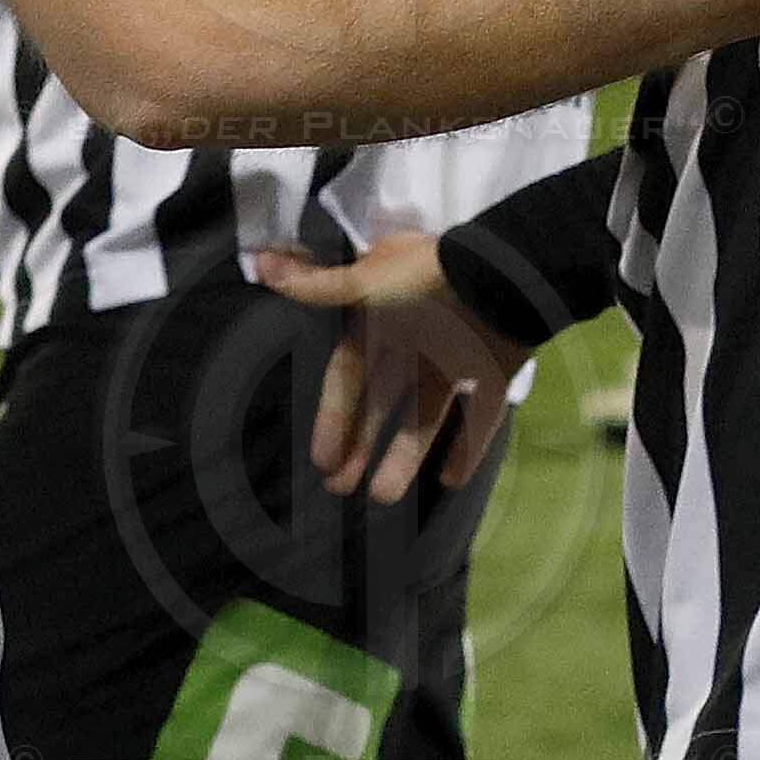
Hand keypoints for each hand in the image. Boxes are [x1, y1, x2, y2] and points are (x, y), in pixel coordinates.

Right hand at [249, 232, 522, 501]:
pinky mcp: (491, 378)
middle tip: (340, 489)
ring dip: (402, 459)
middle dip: (359, 447)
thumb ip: (316, 287)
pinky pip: (478, 422)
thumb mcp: (364, 283)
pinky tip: (449, 481)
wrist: (500, 277)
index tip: (320, 461)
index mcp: (381, 327)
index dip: (333, 419)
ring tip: (383, 498)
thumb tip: (260, 262)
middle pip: (380, 408)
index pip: (348, 381)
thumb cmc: (425, 282)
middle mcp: (414, 350)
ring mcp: (454, 365)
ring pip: (422, 423)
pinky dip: (466, 451)